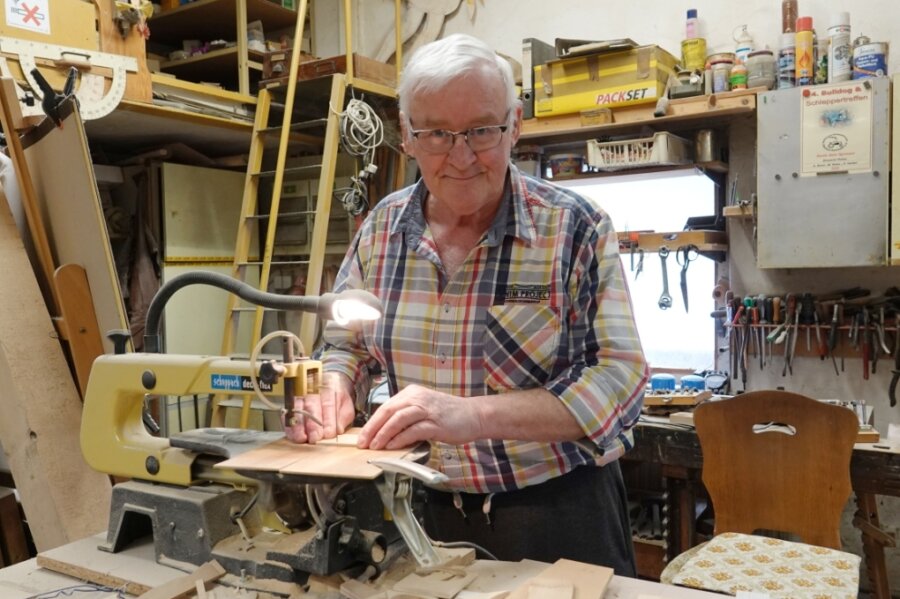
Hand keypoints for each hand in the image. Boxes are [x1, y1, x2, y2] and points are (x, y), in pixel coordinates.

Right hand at [283, 372, 354, 443]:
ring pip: (297, 409)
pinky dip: (290, 426)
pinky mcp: (290, 403)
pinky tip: (294, 435)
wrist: (327, 386)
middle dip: (313, 424)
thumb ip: (343, 417)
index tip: (329, 433)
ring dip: (299, 425)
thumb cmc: (337, 399)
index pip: (328, 402)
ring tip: (302, 438)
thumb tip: (338, 430)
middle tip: (315, 438)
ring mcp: (299, 394)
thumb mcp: (346, 406)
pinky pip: (287, 413)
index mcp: (330, 385)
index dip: (328, 420)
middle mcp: (313, 388)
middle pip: (311, 405)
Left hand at [358, 384, 484, 449]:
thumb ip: (406, 418)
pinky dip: (400, 439)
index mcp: (412, 393)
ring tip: (375, 446)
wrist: (474, 414)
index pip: (385, 407)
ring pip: (398, 419)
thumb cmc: (449, 415)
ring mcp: (427, 409)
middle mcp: (417, 398)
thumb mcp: (423, 410)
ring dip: (384, 434)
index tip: (362, 437)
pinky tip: (392, 446)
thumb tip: (384, 433)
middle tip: (363, 443)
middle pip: (388, 411)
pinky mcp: (436, 423)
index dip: (372, 423)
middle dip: (373, 429)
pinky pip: (413, 430)